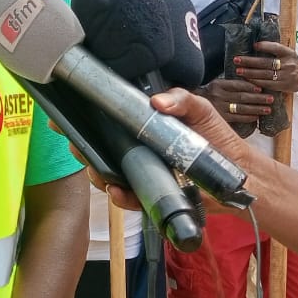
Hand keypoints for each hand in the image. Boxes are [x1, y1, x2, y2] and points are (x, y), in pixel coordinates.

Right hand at [60, 89, 255, 213]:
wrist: (237, 176)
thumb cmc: (216, 137)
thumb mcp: (199, 109)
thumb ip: (181, 99)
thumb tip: (157, 102)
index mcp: (142, 125)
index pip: (106, 120)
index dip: (83, 118)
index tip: (61, 117)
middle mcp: (136, 148)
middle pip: (98, 148)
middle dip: (81, 147)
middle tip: (76, 145)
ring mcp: (140, 172)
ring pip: (106, 174)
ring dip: (96, 174)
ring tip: (97, 170)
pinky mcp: (150, 195)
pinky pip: (127, 198)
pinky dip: (119, 197)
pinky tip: (117, 191)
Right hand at [203, 77, 274, 126]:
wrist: (193, 103)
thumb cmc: (210, 93)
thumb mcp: (217, 84)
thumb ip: (231, 83)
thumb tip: (251, 80)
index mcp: (218, 84)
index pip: (238, 84)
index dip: (251, 86)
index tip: (261, 88)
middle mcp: (218, 95)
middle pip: (242, 97)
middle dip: (258, 98)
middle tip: (270, 99)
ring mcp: (219, 107)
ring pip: (241, 108)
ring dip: (256, 108)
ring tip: (267, 109)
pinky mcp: (220, 118)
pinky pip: (237, 118)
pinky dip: (248, 117)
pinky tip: (256, 116)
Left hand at [232, 41, 297, 93]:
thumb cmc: (291, 62)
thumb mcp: (287, 53)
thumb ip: (274, 49)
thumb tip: (255, 45)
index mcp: (288, 53)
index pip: (276, 48)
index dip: (265, 46)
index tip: (253, 45)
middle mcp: (288, 64)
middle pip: (266, 63)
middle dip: (250, 62)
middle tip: (237, 60)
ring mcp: (286, 76)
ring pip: (265, 74)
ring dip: (250, 73)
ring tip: (238, 71)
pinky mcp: (284, 86)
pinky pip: (268, 84)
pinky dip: (256, 82)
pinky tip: (247, 79)